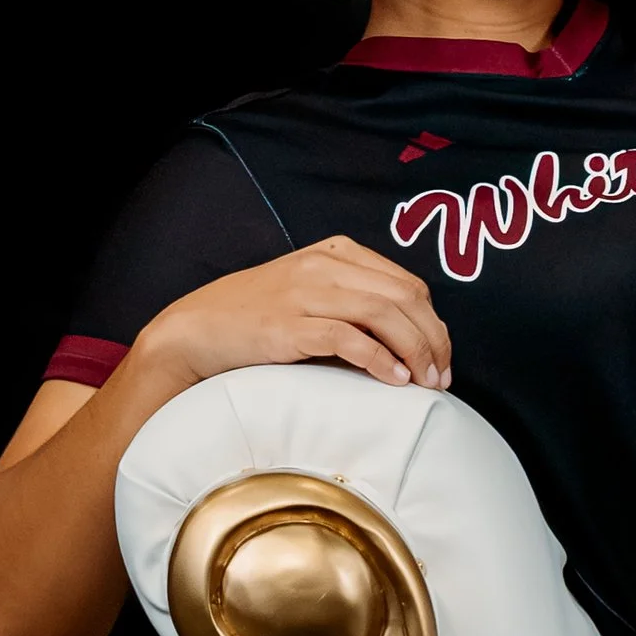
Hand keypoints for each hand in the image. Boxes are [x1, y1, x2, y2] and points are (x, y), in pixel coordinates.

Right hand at [137, 239, 453, 391]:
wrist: (193, 330)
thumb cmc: (255, 319)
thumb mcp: (309, 293)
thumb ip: (353, 301)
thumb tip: (409, 340)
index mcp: (336, 252)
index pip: (408, 284)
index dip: (434, 323)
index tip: (442, 358)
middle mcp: (324, 265)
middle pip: (405, 297)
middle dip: (434, 340)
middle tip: (441, 378)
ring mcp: (305, 292)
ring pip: (384, 313)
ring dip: (415, 351)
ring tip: (425, 383)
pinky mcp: (288, 325)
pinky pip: (349, 338)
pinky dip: (380, 360)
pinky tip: (394, 381)